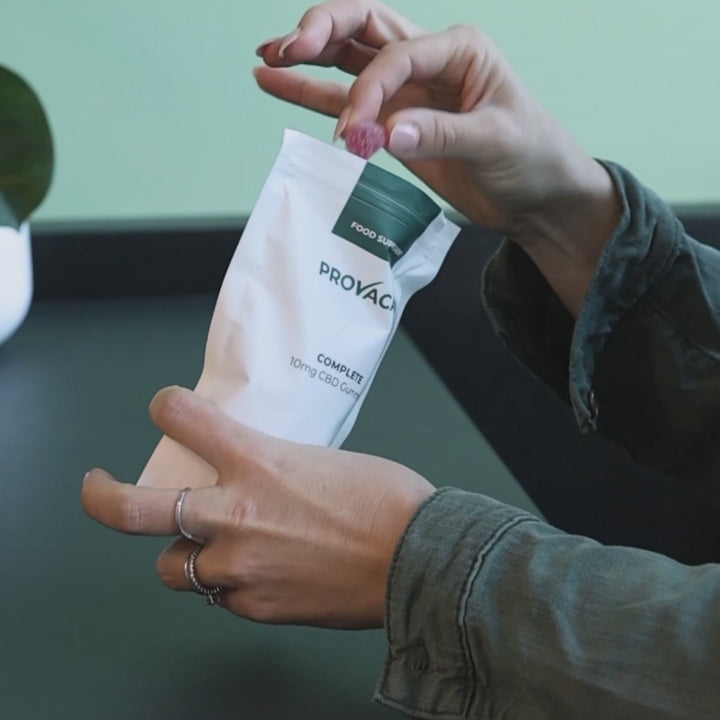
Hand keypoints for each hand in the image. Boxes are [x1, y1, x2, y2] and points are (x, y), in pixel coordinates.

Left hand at [81, 386, 433, 627]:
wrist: (419, 558)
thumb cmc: (385, 500)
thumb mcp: (320, 459)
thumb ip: (271, 466)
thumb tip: (252, 473)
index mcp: (256, 461)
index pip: (182, 417)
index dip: (166, 407)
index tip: (165, 409)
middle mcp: (234, 513)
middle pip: (132, 509)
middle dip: (102, 496)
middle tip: (96, 486)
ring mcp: (238, 566)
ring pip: (172, 568)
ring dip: (184, 554)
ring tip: (211, 547)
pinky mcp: (254, 607)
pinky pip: (217, 597)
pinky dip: (227, 584)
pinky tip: (260, 573)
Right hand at [254, 0, 620, 314]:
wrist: (537, 197)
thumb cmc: (532, 158)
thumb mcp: (496, 142)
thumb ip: (442, 134)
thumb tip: (388, 135)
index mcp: (459, 49)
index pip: (395, 54)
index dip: (368, 90)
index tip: (356, 133)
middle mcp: (429, 61)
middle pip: (364, 28)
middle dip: (322, 33)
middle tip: (288, 49)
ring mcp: (408, 92)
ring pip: (348, 62)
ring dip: (308, 58)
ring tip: (267, 58)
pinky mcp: (395, 124)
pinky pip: (348, 103)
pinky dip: (313, 94)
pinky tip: (277, 82)